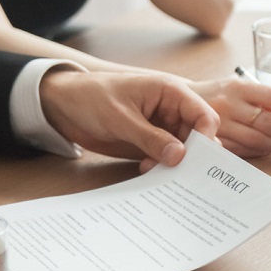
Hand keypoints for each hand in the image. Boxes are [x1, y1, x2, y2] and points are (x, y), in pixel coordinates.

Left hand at [39, 69, 219, 171]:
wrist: (63, 106)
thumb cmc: (92, 98)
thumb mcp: (121, 118)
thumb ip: (150, 137)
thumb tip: (179, 156)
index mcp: (170, 93)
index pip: (203, 115)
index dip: (207, 137)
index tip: (199, 160)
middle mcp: (170, 111)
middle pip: (197, 137)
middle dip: (191, 157)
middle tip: (183, 177)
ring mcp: (160, 128)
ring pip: (182, 151)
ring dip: (175, 166)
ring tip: (161, 177)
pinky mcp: (148, 143)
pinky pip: (164, 158)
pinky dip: (161, 168)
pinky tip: (150, 175)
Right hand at [190, 78, 270, 159]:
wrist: (172, 104)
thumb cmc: (213, 96)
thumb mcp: (235, 88)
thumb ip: (260, 101)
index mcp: (240, 87)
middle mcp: (230, 105)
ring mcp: (219, 126)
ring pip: (258, 142)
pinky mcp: (213, 143)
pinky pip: (242, 152)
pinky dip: (261, 155)